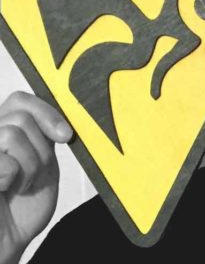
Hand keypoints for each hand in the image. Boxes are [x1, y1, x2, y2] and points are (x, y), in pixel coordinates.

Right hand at [0, 92, 71, 262]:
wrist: (9, 239)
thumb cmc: (23, 204)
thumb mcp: (42, 162)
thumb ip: (44, 135)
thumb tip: (66, 110)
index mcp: (2, 129)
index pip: (20, 99)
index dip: (46, 112)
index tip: (65, 136)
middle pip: (21, 117)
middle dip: (40, 149)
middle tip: (34, 174)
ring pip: (13, 134)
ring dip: (29, 165)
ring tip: (21, 184)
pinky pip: (4, 160)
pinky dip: (14, 177)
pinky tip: (7, 189)